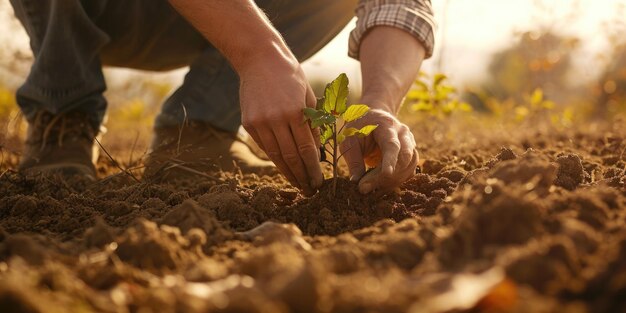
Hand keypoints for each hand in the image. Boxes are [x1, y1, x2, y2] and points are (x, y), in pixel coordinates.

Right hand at [239, 57, 322, 195]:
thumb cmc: (290, 76)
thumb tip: (318, 153)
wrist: (259, 59)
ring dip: (288, 173)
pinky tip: (284, 168)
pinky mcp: (249, 123)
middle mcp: (276, 119)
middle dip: (302, 177)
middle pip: (291, 157)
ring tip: (298, 185)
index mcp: (296, 112)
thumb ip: (313, 125)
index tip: (319, 182)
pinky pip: (264, 147)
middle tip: (310, 190)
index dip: (313, 169)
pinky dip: (275, 159)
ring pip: (276, 156)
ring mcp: (260, 122)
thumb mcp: (308, 97)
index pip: (307, 149)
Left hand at [340, 108, 417, 193]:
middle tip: (364, 188)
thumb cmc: (359, 127)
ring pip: (408, 167)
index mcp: (387, 125)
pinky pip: (408, 172)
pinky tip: (380, 187)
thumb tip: (356, 182)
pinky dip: (395, 182)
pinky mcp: (410, 155)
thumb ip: (353, 159)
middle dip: (386, 176)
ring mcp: (410, 144)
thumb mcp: (349, 139)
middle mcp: (403, 134)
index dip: (390, 160)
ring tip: (370, 189)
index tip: (386, 174)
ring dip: (391, 182)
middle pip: (404, 158)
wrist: (374, 117)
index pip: (392, 145)